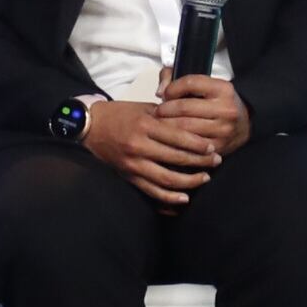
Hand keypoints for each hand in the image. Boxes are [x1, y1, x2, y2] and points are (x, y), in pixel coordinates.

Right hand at [81, 96, 217, 208]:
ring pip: (167, 179)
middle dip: (200, 162)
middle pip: (176, 158)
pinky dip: (169, 198)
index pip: (178, 137)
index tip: (213, 147)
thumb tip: (193, 123)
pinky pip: (151, 191)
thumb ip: (167, 116)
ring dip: (189, 182)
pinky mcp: (128, 176)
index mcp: (145, 126)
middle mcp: (139, 146)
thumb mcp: (143, 108)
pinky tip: (183, 198)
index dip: (198, 144)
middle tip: (216, 161)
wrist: (90, 128)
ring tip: (204, 179)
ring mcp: (133, 164)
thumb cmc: (119, 114)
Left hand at [156, 74, 250, 160]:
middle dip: (165, 109)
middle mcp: (226, 109)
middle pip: (184, 107)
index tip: (166, 93)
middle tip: (157, 111)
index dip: (172, 88)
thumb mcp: (204, 85)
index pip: (190, 83)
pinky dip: (176, 140)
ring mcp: (223, 129)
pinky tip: (170, 136)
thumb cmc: (216, 102)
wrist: (244, 124)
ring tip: (160, 123)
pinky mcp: (218, 146)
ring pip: (185, 127)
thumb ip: (176, 78)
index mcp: (223, 89)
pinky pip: (189, 144)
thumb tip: (160, 92)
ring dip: (167, 125)